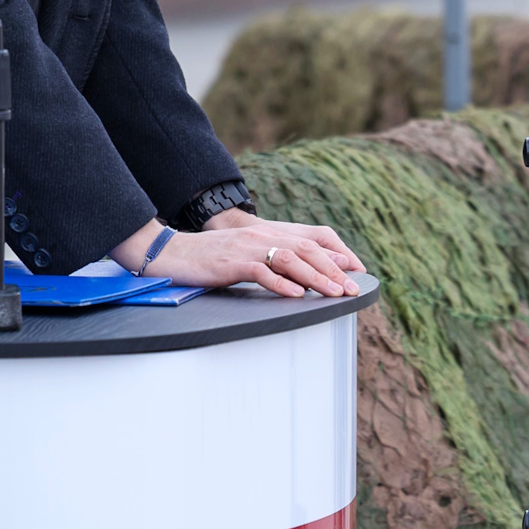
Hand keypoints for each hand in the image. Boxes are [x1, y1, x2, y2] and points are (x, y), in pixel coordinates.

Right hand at [116, 214, 366, 298]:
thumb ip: (272, 260)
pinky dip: (281, 284)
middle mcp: (261, 236)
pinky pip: (261, 271)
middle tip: (351, 290)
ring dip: (315, 277)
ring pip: (290, 259)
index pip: (311, 238)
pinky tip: (295, 295)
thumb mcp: (245, 255)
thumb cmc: (209, 259)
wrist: (173, 253)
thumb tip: (301, 279)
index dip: (336, 253)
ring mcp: (247, 248)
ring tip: (333, 293)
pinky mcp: (232, 263)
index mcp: (267, 233)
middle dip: (333, 269)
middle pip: (307, 249)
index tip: (355, 271)